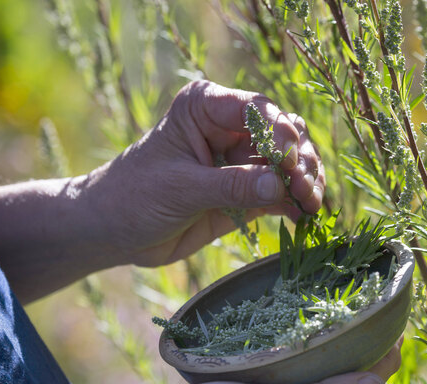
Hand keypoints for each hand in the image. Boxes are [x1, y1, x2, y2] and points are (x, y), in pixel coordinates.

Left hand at [84, 80, 325, 266]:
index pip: (257, 110)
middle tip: (304, 190)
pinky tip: (302, 216)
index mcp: (207, 108)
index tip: (288, 163)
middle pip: (283, 134)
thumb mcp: (180, 188)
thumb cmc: (135, 196)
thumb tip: (279, 186)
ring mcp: (241, 161)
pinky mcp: (246, 192)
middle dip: (299, 160)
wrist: (115, 232)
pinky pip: (280, 193)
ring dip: (305, 182)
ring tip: (310, 205)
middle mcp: (230, 128)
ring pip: (289, 163)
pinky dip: (295, 202)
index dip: (280, 133)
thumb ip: (230, 186)